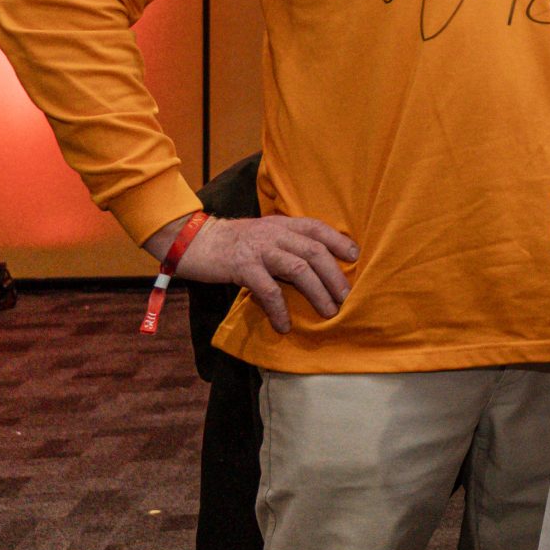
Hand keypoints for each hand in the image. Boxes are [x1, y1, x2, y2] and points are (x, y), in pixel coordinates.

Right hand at [146, 212, 359, 334]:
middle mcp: (275, 233)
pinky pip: (268, 290)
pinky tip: (284, 325)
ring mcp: (260, 249)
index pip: (317, 228)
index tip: (355, 257)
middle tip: (346, 297)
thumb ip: (286, 242)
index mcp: (282, 224)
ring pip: (299, 269)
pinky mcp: (243, 267)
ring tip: (328, 312)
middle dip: (335, 276)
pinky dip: (279, 309)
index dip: (339, 241)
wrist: (194, 241)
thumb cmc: (233, 242)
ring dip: (317, 292)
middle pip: (315, 252)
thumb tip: (315, 264)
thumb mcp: (264, 233)